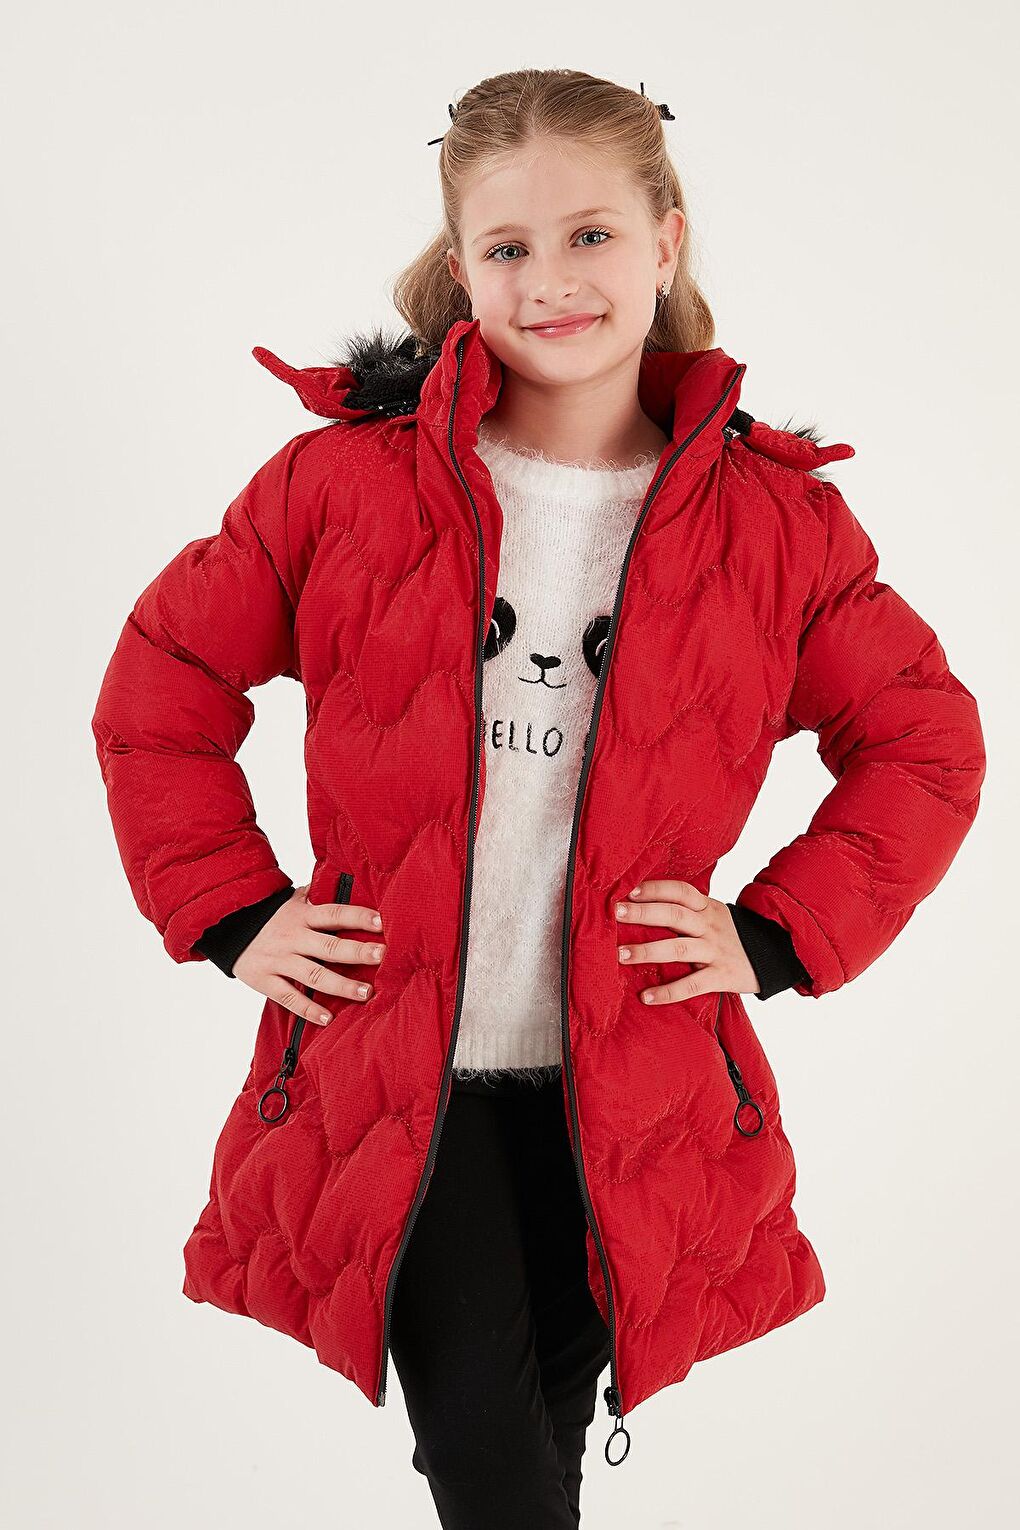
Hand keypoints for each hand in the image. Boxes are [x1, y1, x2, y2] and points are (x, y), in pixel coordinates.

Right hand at [233, 883, 385, 1025]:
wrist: (228, 928)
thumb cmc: (272, 916)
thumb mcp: (293, 900)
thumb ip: (319, 896)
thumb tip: (350, 882)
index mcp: (302, 914)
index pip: (334, 913)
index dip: (358, 916)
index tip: (382, 922)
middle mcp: (292, 937)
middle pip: (328, 946)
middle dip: (356, 951)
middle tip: (381, 956)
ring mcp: (278, 960)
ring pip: (313, 975)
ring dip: (341, 985)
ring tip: (365, 993)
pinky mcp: (265, 980)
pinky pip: (288, 997)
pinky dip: (308, 1010)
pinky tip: (327, 1019)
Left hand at [614, 879, 759, 1004]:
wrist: (773, 956)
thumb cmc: (729, 936)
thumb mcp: (711, 915)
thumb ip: (684, 911)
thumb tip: (639, 904)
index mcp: (707, 907)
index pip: (680, 891)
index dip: (655, 888)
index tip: (629, 890)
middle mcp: (710, 926)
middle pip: (674, 914)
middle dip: (643, 913)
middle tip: (615, 913)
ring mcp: (716, 951)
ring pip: (679, 948)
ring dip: (647, 951)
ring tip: (620, 954)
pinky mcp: (722, 976)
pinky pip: (692, 985)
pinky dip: (668, 992)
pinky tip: (646, 996)